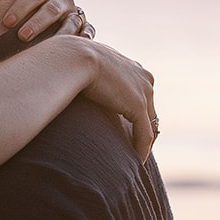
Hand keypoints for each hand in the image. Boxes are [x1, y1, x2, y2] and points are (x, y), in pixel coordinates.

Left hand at [1, 0, 91, 41]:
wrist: (42, 18)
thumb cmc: (25, 7)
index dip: (20, 7)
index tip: (6, 22)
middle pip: (51, 9)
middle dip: (37, 23)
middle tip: (22, 36)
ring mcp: (75, 12)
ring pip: (70, 21)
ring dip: (60, 34)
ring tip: (48, 46)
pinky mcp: (84, 26)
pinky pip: (88, 28)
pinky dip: (87, 33)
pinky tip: (82, 40)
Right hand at [74, 40, 157, 161]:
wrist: (72, 57)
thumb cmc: (68, 62)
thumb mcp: (84, 68)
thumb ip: (89, 78)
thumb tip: (72, 83)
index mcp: (132, 67)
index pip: (141, 95)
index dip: (136, 114)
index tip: (127, 130)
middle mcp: (143, 78)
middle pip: (150, 111)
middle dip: (143, 129)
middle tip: (134, 148)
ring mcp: (144, 91)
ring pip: (150, 124)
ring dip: (143, 143)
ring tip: (135, 159)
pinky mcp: (139, 106)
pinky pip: (145, 134)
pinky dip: (142, 150)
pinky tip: (136, 162)